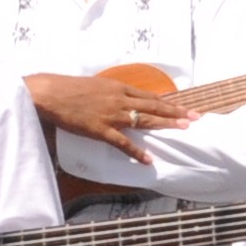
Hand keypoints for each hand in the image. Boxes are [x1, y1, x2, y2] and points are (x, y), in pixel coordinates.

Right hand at [25, 72, 192, 165]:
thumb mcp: (94, 85)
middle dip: (176, 112)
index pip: (150, 96)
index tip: (184, 106)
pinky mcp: (100, 129)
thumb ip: (109, 92)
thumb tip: (119, 98)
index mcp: (118, 88)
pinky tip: (148, 160)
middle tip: (196, 117)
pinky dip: (136, 152)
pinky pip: (122, 142)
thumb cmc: (68, 88)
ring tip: (184, 129)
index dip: (168, 102)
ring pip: (145, 120)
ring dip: (165, 124)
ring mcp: (111, 115)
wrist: (50, 93)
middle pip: (154, 106)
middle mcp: (120, 99)